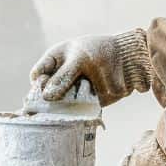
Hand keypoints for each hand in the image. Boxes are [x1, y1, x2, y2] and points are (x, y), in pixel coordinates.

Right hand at [29, 30, 153, 107]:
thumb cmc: (100, 51)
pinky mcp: (86, 103)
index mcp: (54, 62)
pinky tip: (78, 113)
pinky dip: (76, 114)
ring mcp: (73, 91)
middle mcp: (61, 78)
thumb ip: (63, 76)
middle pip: (46, 94)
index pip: (38, 76)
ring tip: (70, 106)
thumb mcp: (79, 58)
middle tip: (52, 106)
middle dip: (47, 101)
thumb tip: (46, 96)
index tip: (44, 91)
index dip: (38, 84)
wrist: (127, 59)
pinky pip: (76, 112)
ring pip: (60, 106)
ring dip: (63, 108)